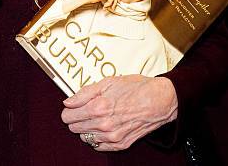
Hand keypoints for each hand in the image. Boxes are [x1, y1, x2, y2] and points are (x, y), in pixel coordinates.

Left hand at [61, 75, 177, 151]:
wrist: (159, 100)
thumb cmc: (135, 88)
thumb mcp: (107, 82)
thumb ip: (84, 92)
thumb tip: (68, 101)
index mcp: (98, 107)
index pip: (68, 116)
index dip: (69, 110)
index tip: (72, 106)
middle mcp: (104, 125)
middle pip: (75, 128)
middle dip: (76, 118)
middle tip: (85, 109)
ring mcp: (112, 137)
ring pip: (85, 138)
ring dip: (87, 128)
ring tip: (96, 116)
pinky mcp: (120, 145)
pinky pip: (99, 146)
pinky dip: (97, 138)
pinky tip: (103, 126)